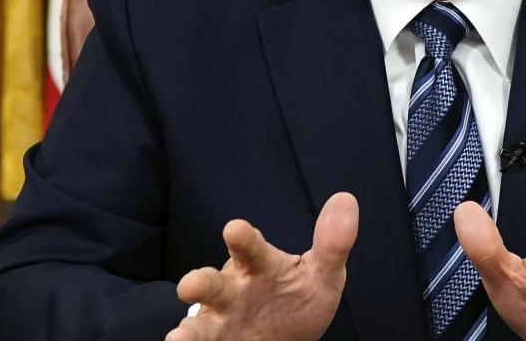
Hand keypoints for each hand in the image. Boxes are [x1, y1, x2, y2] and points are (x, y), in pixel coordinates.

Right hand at [166, 192, 358, 340]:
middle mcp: (233, 290)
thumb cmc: (299, 299)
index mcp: (259, 265)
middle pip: (212, 283)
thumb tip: (346, 199)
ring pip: (200, 324)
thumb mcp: (322, 274)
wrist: (287, 339)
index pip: (250, 248)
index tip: (235, 229)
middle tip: (190, 285)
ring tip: (179, 338)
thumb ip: (332, 243)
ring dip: (188, 331)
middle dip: (200, 283)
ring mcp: (220, 319)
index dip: (242, 238)